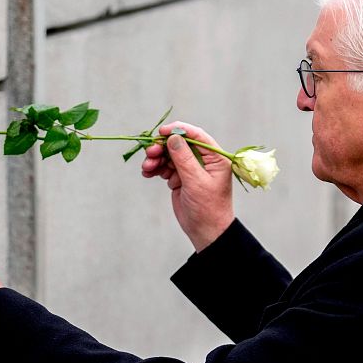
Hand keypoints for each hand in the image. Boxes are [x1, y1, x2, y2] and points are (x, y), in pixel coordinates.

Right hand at [141, 122, 234, 251]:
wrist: (206, 232)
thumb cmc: (208, 207)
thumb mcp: (196, 181)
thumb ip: (184, 159)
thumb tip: (173, 137)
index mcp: (215, 157)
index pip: (196, 136)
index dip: (178, 130)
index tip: (162, 132)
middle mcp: (203, 160)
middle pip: (179, 144)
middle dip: (163, 147)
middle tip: (150, 153)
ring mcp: (191, 169)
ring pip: (170, 156)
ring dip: (156, 159)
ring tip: (147, 168)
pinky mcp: (180, 178)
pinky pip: (165, 167)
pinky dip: (156, 168)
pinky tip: (148, 173)